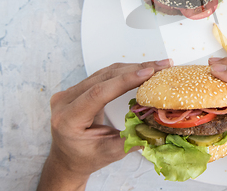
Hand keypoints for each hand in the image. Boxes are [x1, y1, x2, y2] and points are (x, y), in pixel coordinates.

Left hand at [37, 59, 172, 190]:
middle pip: (104, 78)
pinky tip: (140, 70)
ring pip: (105, 73)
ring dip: (133, 68)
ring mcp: (70, 92)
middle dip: (135, 70)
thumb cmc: (84, 159)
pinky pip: (103, 75)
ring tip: (157, 66)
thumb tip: (155, 130)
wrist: (66, 159)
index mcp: (68, 119)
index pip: (98, 93)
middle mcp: (65, 101)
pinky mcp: (78, 88)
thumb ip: (130, 140)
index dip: (125, 81)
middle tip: (161, 66)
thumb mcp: (108, 153)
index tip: (148, 72)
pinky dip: (124, 72)